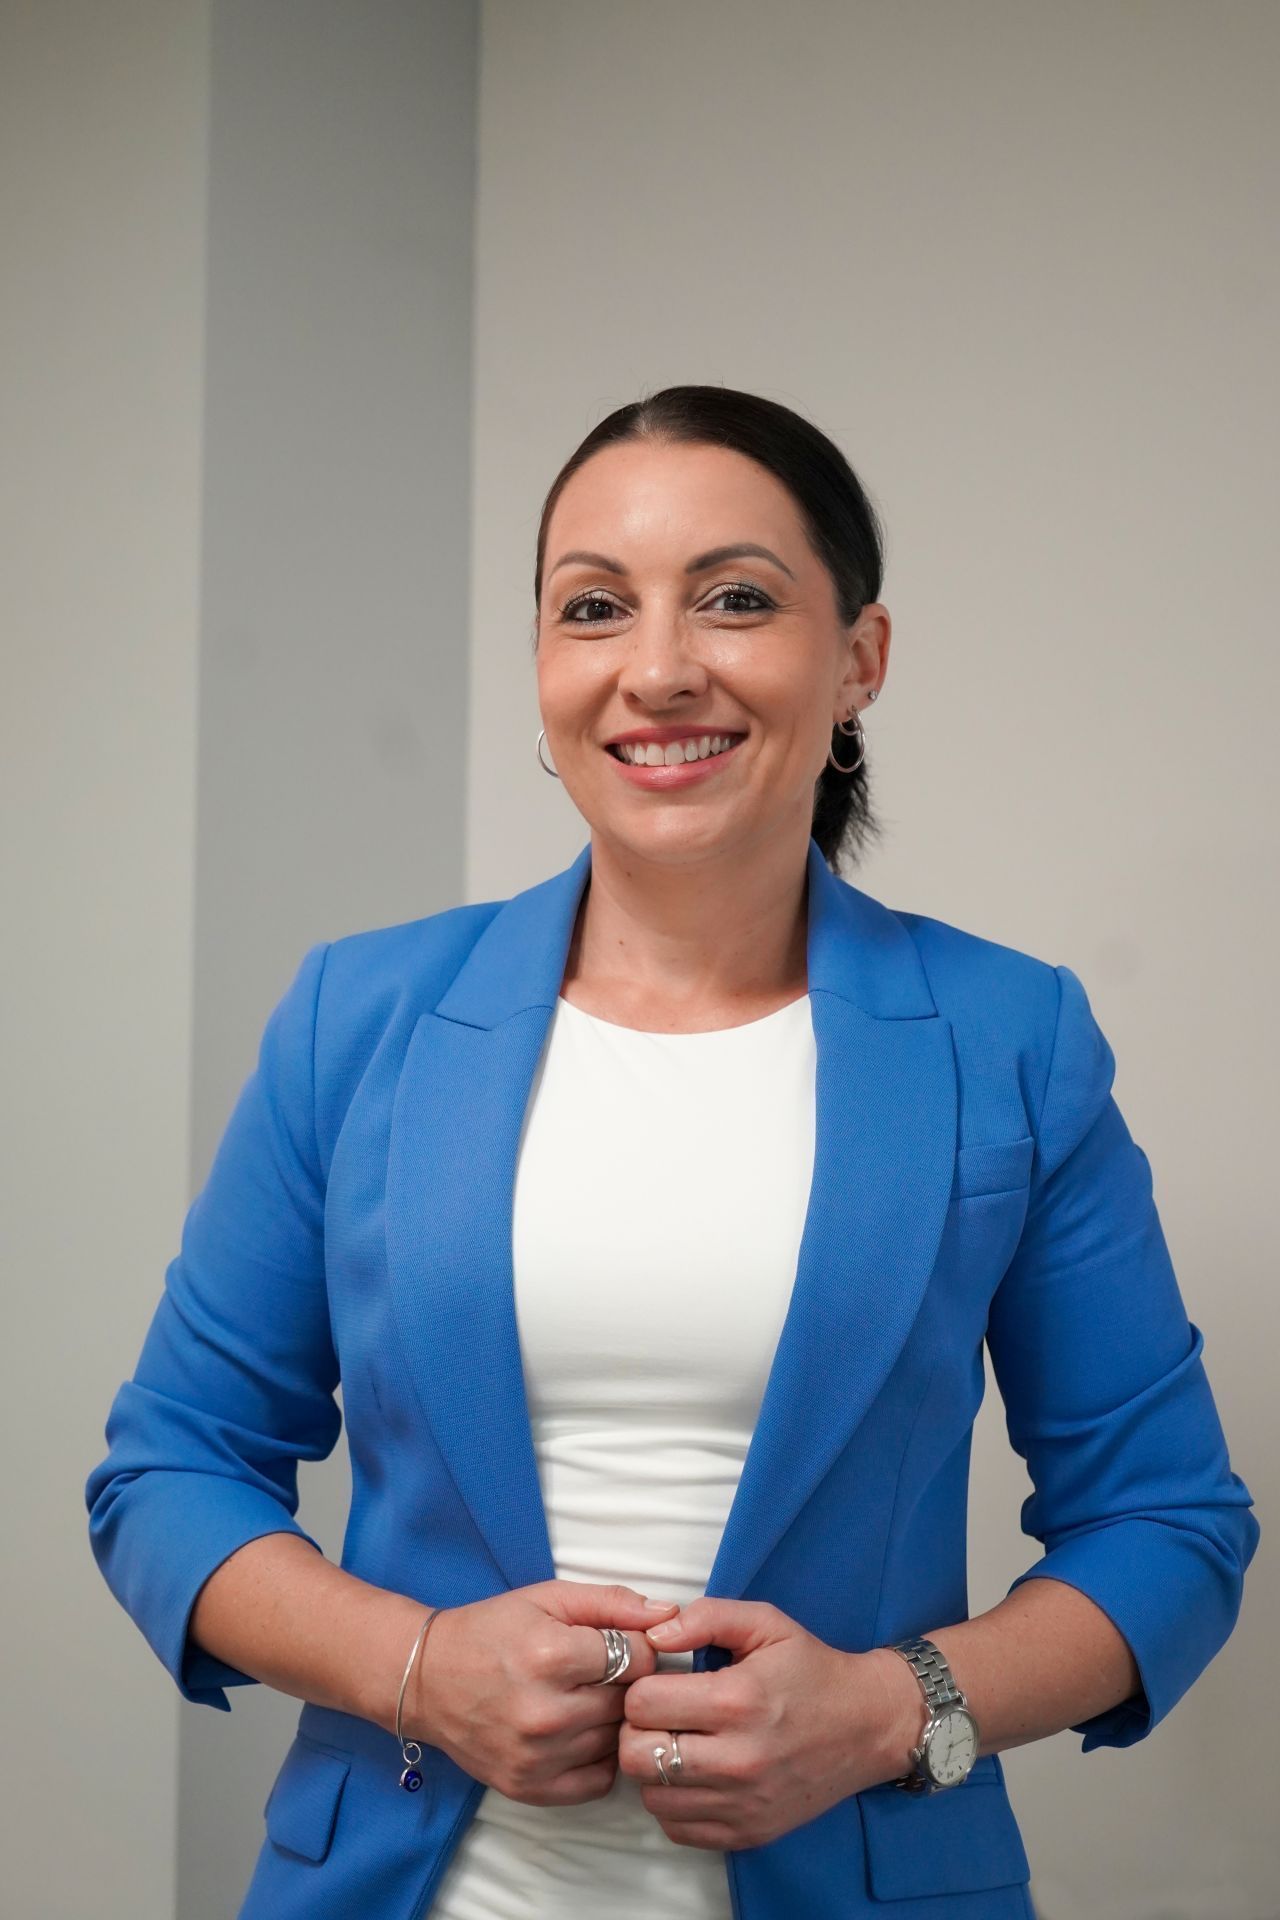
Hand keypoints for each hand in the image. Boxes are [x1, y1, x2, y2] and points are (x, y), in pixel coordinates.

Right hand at [407, 1581, 679, 1806]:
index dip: (641, 1646)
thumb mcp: (548, 1598)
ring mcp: (536, 1757)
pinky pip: (599, 1781)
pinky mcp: (529, 1788)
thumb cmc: (491, 1630)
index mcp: (549, 1656)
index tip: (625, 1642)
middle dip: (628, 1683)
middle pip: (629, 1701)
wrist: (427, 1679)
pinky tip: (580, 1732)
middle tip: (608, 1671)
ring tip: (589, 1699)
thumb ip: (612, 1602)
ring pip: (616, 1741)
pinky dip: (598, 1757)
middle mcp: (544, 1712)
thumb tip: (669, 1614)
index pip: (639, 1657)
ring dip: (613, 1720)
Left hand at [616, 1598, 918, 1849]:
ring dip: (653, 1768)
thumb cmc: (811, 1669)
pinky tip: (693, 1774)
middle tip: (660, 1715)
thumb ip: (706, 1617)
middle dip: (637, 1729)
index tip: (658, 1682)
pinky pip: (677, 1828)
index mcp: (738, 1701)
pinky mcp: (747, 1833)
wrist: (868, 1726)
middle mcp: (738, 1759)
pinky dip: (673, 1802)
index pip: (643, 1704)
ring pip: (651, 1797)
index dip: (640, 1687)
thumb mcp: (766, 1623)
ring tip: (677, 1742)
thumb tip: (655, 1635)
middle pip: (637, 1756)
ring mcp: (742, 1804)